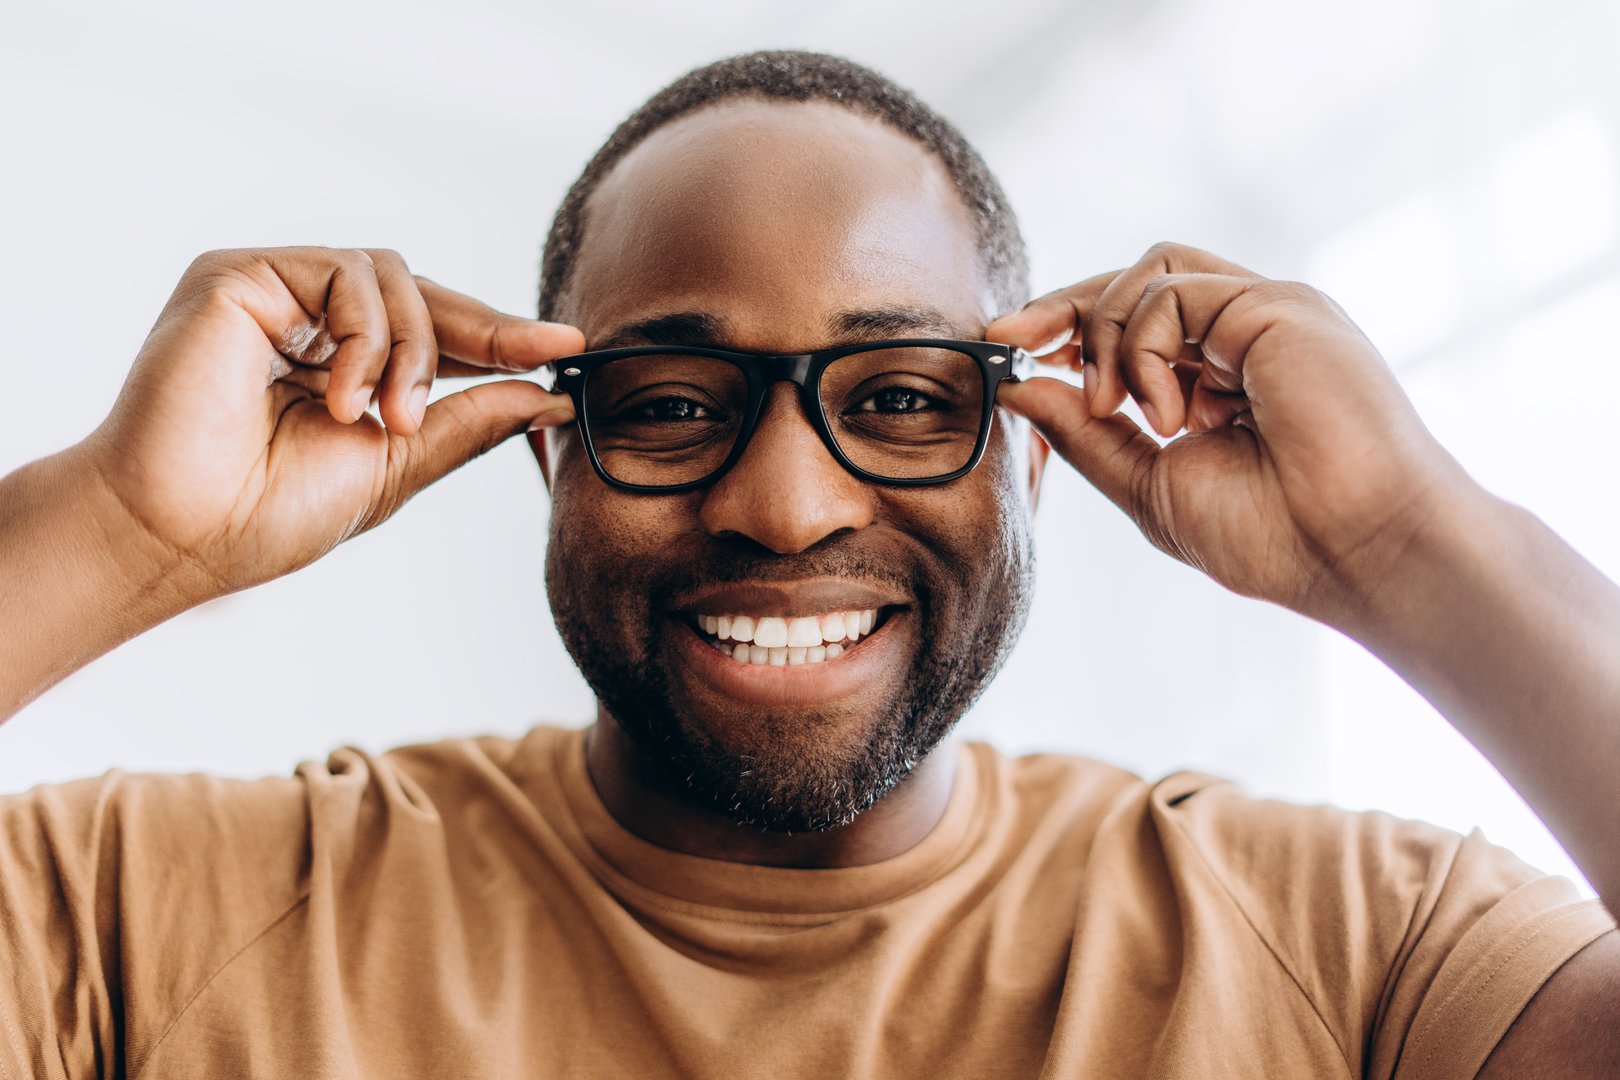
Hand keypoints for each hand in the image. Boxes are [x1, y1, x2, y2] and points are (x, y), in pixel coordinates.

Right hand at [75, 246, 581, 604]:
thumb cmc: (270, 512)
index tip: (568, 346)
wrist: (186, 532)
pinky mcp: (239, 275)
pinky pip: (345, 273)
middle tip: (536, 359)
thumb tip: (547, 394)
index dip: (500, 338)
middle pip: (422, 292)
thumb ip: (467, 422)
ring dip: (416, 351)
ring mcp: (271, 293)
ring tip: (390, 421)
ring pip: (393, 276)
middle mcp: (304, 321)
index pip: (432, 333)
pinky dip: (366, 339)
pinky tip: (343, 400)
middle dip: (485, 332)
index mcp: (338, 366)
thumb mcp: (398, 464)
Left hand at [988, 242, 1470, 618]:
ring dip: (1107, 336)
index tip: (1007, 352)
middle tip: (1008, 339)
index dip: (1065, 328)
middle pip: (1135, 280)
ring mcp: (1265, 314)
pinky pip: (1174, 290)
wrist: (1358, 553)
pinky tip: (1167, 413)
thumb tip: (1020, 386)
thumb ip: (1086, 434)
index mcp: (1221, 377)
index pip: (1132, 322)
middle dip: (1061, 307)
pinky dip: (1144, 347)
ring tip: (1121, 411)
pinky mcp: (1279, 305)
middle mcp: (1245, 335)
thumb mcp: (1149, 485)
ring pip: (1150, 274)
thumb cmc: (1275, 536)